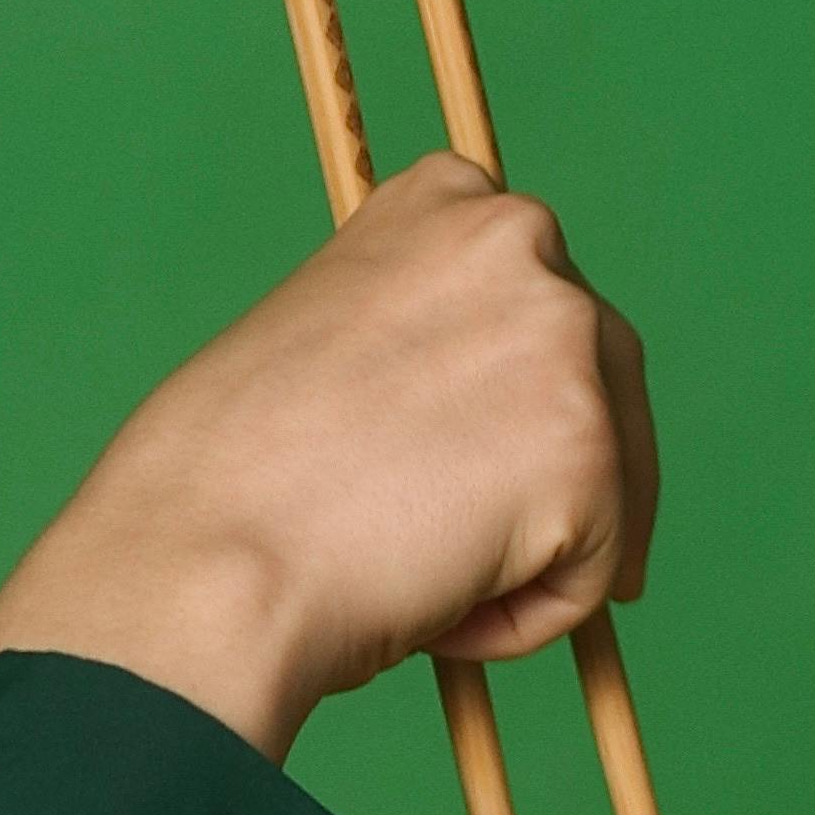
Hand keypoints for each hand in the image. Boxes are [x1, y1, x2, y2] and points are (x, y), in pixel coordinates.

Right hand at [0, 152, 656, 756]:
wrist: (204, 559)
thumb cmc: (222, 476)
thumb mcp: (322, 336)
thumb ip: (415, 341)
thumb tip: (486, 417)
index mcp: (445, 200)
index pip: (534, 286)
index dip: (510, 383)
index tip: (475, 443)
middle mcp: (522, 246)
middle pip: (605, 374)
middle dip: (557, 466)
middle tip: (479, 543)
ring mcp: (565, 347)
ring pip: (609, 477)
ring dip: (531, 546)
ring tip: (422, 584)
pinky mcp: (591, 456)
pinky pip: (595, 570)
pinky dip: (527, 615)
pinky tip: (437, 612)